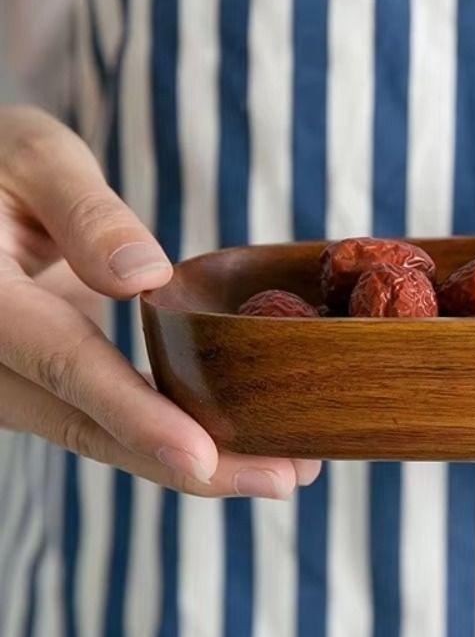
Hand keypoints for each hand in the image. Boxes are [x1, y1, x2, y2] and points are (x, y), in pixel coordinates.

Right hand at [0, 106, 319, 496]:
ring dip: (191, 462)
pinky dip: (169, 434)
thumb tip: (146, 276)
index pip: (66, 366)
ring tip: (285, 471)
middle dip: (190, 465)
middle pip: (91, 428)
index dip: (136, 417)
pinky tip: (240, 444)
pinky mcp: (41, 384)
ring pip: (101, 437)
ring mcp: (12, 382)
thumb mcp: (34, 158)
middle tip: (285, 478)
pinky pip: (103, 418)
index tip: (202, 459)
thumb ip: (86, 212)